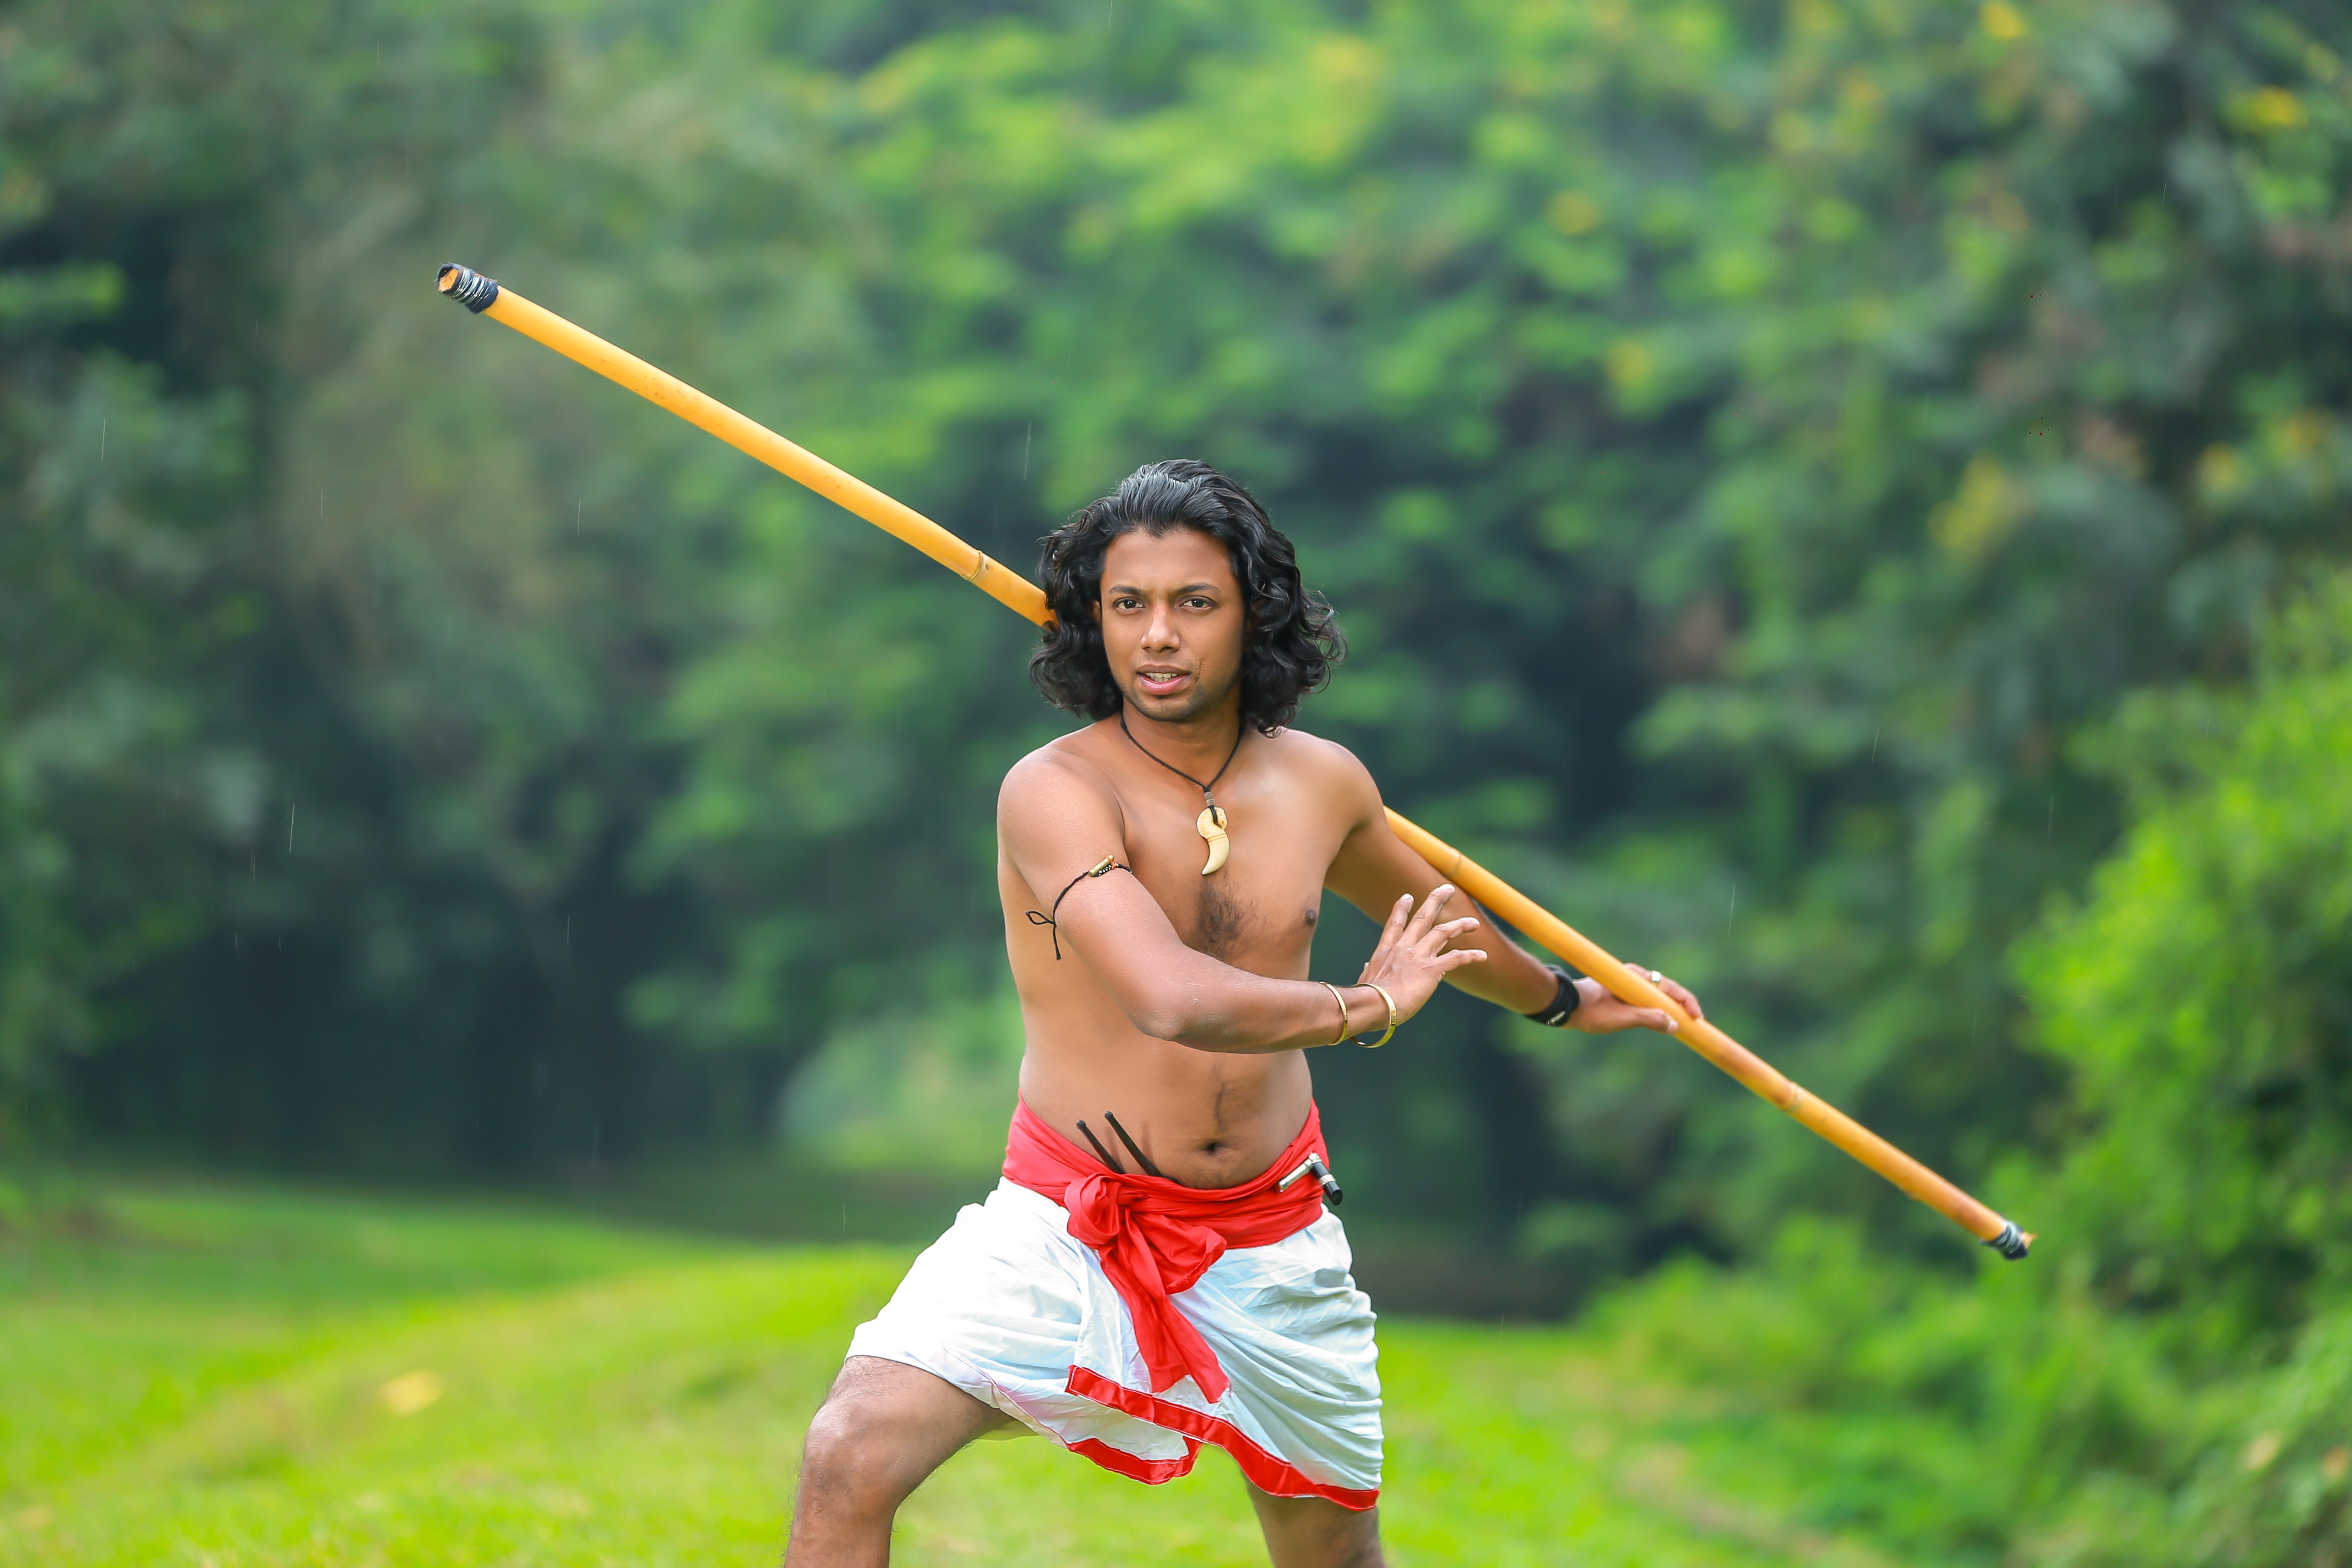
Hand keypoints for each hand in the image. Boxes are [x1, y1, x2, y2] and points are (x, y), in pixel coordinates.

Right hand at [1354, 885, 1486, 1026]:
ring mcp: (1419, 956)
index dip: (1402, 909)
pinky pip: (1456, 958)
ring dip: (1460, 925)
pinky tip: (1482, 956)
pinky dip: (1470, 956)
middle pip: (1423, 918)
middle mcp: (1404, 948)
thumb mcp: (1366, 978)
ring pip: (1443, 932)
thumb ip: (1370, 969)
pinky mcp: (1432, 969)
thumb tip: (1367, 964)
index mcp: (1386, 950)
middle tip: (1447, 889)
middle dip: (1436, 901)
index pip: (1395, 924)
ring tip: (1474, 922)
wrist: (1374, 1004)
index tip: (1408, 896)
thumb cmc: (1367, 997)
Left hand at [1569, 965, 1702, 1034]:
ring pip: (1658, 994)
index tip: (1697, 1018)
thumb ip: (1649, 1019)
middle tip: (1695, 1022)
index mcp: (1636, 977)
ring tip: (1683, 1023)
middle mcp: (1635, 976)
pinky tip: (1662, 1021)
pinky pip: (1647, 998)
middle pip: (1667, 989)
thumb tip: (1674, 1025)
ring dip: (1671, 1007)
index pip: (1671, 987)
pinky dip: (1659, 1009)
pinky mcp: (1623, 992)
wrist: (1565, 1006)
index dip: (1687, 1002)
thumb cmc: (1590, 1011)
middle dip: (1683, 1004)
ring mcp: (1629, 983)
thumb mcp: (1622, 1018)